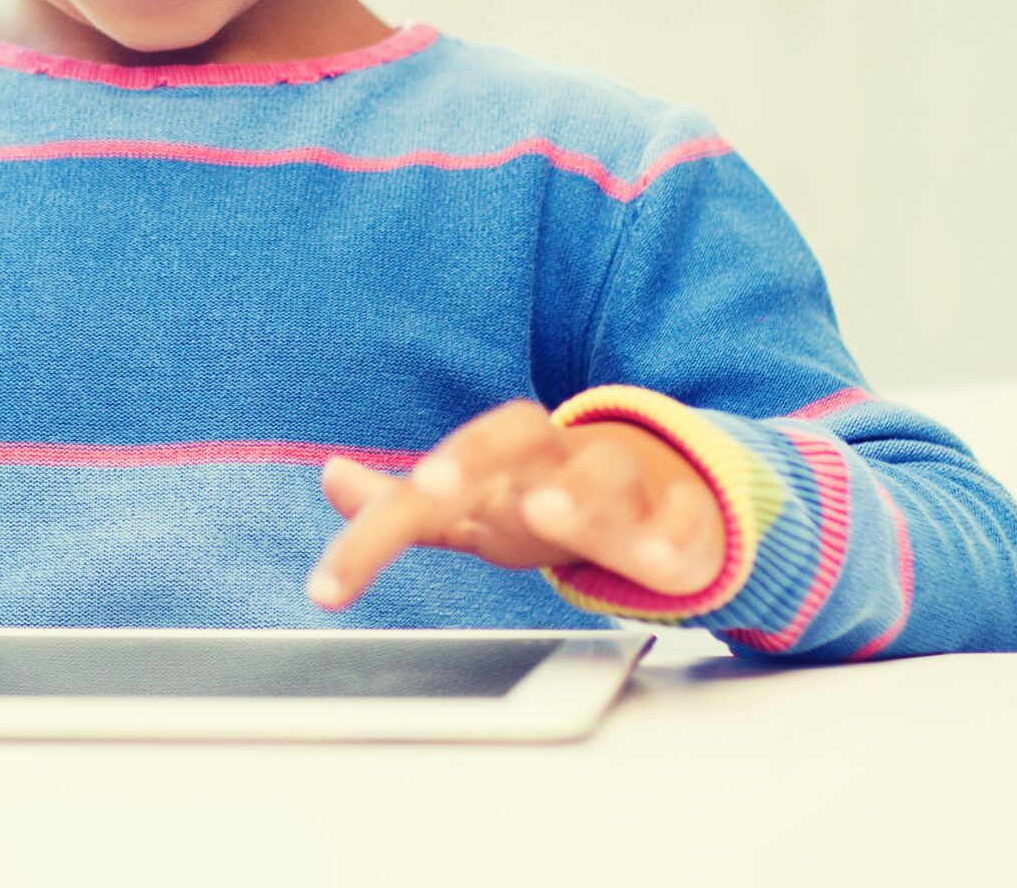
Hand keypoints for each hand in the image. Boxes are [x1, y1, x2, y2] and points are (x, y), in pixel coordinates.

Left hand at [304, 399, 724, 611]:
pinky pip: (685, 518)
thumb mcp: (474, 507)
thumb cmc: (553, 498)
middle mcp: (557, 459)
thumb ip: (403, 503)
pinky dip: (675, 533)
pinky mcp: (684, 521)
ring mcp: (624, 485)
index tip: (334, 581)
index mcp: (505, 455)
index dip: (383, 515)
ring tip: (549, 513)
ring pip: (604, 472)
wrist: (669, 489)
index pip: (438, 465)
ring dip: (575, 491)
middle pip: (517, 434)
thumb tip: (331, 477)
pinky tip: (658, 560)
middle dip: (474, 456)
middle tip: (435, 488)